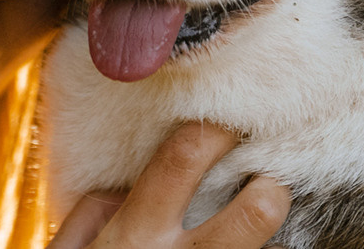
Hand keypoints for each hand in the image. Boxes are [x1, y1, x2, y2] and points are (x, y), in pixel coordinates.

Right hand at [47, 123, 290, 248]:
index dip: (217, 129)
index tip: (229, 126)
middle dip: (273, 190)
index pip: (187, 155)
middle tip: (267, 187)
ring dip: (263, 247)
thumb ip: (90, 216)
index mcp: (136, 236)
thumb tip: (124, 186)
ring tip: (248, 234)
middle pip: (257, 212)